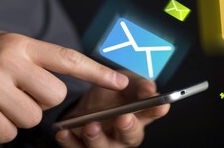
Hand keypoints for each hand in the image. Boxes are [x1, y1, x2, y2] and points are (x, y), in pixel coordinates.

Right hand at [0, 30, 128, 143]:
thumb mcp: (4, 43)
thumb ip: (35, 56)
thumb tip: (69, 70)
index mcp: (20, 45)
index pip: (68, 58)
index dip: (97, 72)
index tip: (121, 82)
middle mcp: (9, 63)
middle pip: (55, 96)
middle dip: (42, 101)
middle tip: (19, 92)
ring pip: (33, 118)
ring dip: (18, 116)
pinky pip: (8, 134)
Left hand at [55, 70, 169, 147]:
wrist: (88, 103)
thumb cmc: (112, 93)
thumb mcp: (125, 82)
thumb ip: (137, 85)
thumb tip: (150, 88)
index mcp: (139, 115)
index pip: (152, 113)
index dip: (157, 110)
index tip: (160, 104)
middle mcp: (124, 133)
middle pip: (129, 136)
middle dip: (127, 127)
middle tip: (123, 117)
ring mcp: (105, 142)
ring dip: (97, 139)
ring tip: (91, 126)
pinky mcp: (83, 146)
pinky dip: (70, 142)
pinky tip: (64, 132)